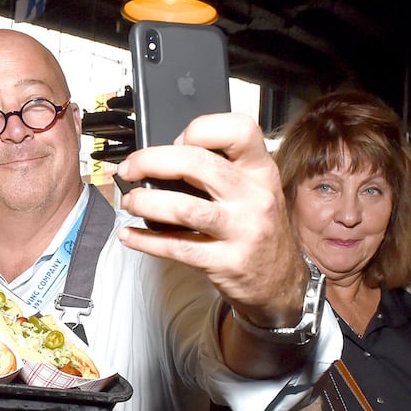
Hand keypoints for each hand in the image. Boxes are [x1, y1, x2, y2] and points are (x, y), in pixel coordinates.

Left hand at [116, 113, 305, 326]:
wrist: (281, 281)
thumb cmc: (259, 229)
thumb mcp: (255, 190)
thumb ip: (221, 169)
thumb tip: (165, 158)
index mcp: (260, 171)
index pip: (238, 130)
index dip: (200, 129)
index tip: (176, 141)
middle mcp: (254, 196)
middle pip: (197, 164)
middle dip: (152, 161)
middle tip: (129, 169)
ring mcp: (241, 230)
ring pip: (183, 208)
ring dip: (145, 202)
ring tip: (129, 202)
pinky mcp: (225, 262)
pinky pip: (176, 247)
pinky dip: (146, 240)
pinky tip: (129, 235)